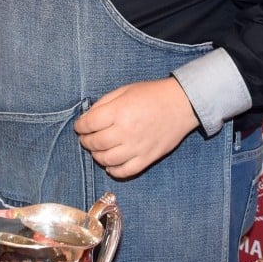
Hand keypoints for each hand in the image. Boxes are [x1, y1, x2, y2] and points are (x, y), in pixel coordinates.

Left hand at [74, 77, 199, 178]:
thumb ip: (103, 103)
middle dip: (86, 141)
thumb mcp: (124, 90)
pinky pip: (125, 171)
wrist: (182, 104)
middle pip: (95, 143)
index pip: (88, 124)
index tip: (80, 126)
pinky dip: (113, 170)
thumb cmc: (152, 94)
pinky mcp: (147, 159)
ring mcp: (137, 148)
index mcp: (118, 112)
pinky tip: (110, 164)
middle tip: (87, 137)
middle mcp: (125, 132)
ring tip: (98, 150)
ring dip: (97, 156)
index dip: (80, 126)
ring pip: (106, 160)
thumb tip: (87, 118)